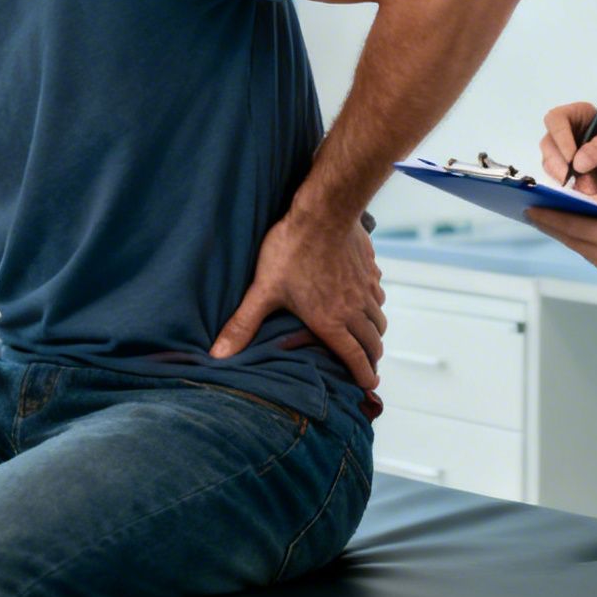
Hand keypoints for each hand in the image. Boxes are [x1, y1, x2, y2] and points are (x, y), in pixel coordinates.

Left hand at [212, 212, 387, 390]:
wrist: (324, 211)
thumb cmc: (292, 251)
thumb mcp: (264, 290)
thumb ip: (243, 324)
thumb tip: (217, 355)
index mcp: (331, 321)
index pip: (354, 356)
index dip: (363, 374)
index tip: (368, 384)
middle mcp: (354, 308)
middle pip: (372, 341)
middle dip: (371, 357)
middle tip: (367, 365)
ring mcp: (366, 287)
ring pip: (378, 317)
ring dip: (375, 331)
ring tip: (368, 336)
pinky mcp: (370, 267)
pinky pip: (378, 292)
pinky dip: (375, 302)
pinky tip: (366, 298)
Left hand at [526, 193, 596, 284]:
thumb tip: (579, 201)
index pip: (568, 225)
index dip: (546, 216)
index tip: (528, 208)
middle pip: (571, 240)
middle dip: (552, 225)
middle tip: (534, 213)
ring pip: (583, 250)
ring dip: (570, 235)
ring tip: (555, 221)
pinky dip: (588, 245)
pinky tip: (584, 235)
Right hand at [539, 103, 596, 199]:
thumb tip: (577, 161)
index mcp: (581, 116)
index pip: (556, 119)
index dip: (560, 137)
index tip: (572, 159)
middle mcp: (568, 133)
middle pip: (548, 143)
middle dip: (561, 165)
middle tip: (581, 181)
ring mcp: (564, 155)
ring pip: (549, 164)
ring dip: (567, 180)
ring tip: (593, 189)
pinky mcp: (565, 175)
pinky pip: (556, 181)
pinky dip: (570, 189)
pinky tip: (589, 193)